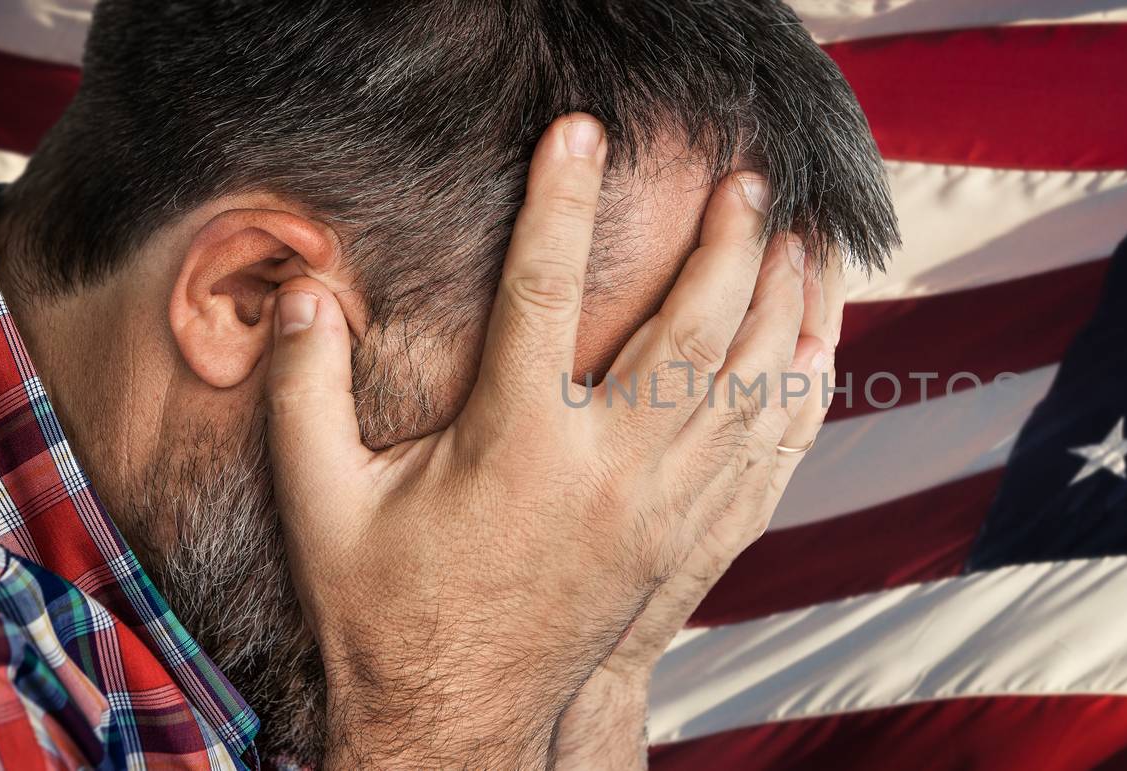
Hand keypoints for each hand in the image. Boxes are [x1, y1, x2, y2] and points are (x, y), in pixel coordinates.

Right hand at [263, 114, 828, 767]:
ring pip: (748, 387)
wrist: (460, 722)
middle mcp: (608, 473)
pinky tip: (818, 346)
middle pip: (689, 330)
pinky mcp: (691, 543)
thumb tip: (308, 297)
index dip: (557, 204)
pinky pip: (771, 456)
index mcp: (516, 446)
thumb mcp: (324, 504)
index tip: (579, 134)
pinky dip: (802, 393)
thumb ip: (308, 395)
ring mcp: (662, 510)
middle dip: (726, 242)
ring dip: (781, 304)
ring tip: (800, 238)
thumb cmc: (387, 612)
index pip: (540, 293)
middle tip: (750, 179)